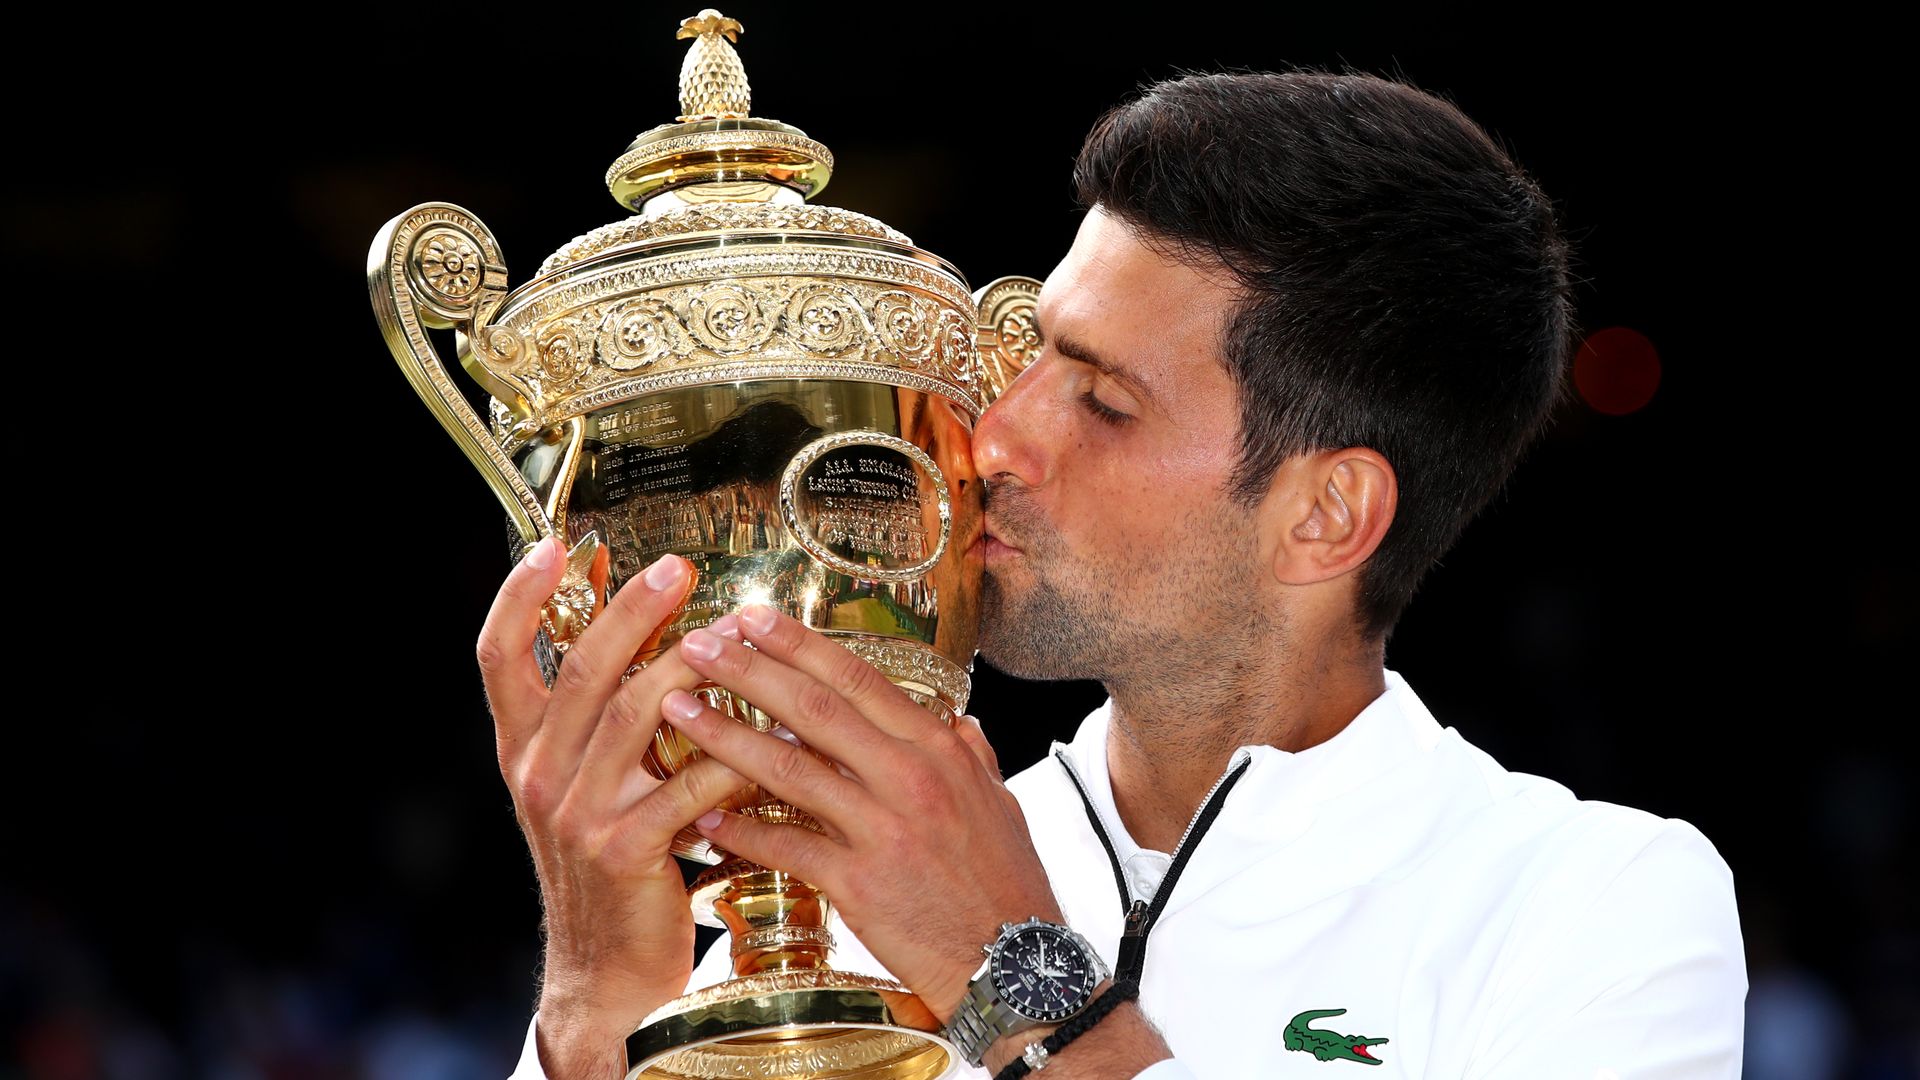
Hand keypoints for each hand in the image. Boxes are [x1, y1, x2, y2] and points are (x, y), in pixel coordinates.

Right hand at [476, 537, 749, 1077]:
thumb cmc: (617, 857)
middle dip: (631, 610)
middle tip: (680, 567)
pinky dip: (732, 754)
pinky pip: (686, 784)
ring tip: (739, 635)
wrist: (609, 964)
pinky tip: (771, 730)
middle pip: (580, 669)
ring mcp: (577, 813)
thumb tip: (647, 624)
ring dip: (692, 669)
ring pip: (634, 716)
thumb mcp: (590, 779)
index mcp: (524, 746)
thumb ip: (606, 710)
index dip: (520, 596)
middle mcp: (539, 772)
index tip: (554, 543)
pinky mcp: (624, 850)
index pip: (499, 655)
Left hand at [658, 604, 1062, 1020]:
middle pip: (814, 709)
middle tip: (698, 645)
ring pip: (789, 769)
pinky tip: (700, 816)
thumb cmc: (1007, 884)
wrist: (1017, 963)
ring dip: (725, 736)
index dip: (800, 645)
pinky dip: (739, 831)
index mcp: (938, 750)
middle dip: (749, 671)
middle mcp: (909, 778)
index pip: (858, 679)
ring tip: (677, 710)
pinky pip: (785, 846)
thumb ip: (972, 757)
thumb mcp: (1001, 804)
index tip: (754, 618)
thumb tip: (960, 722)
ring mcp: (882, 829)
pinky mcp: (858, 883)